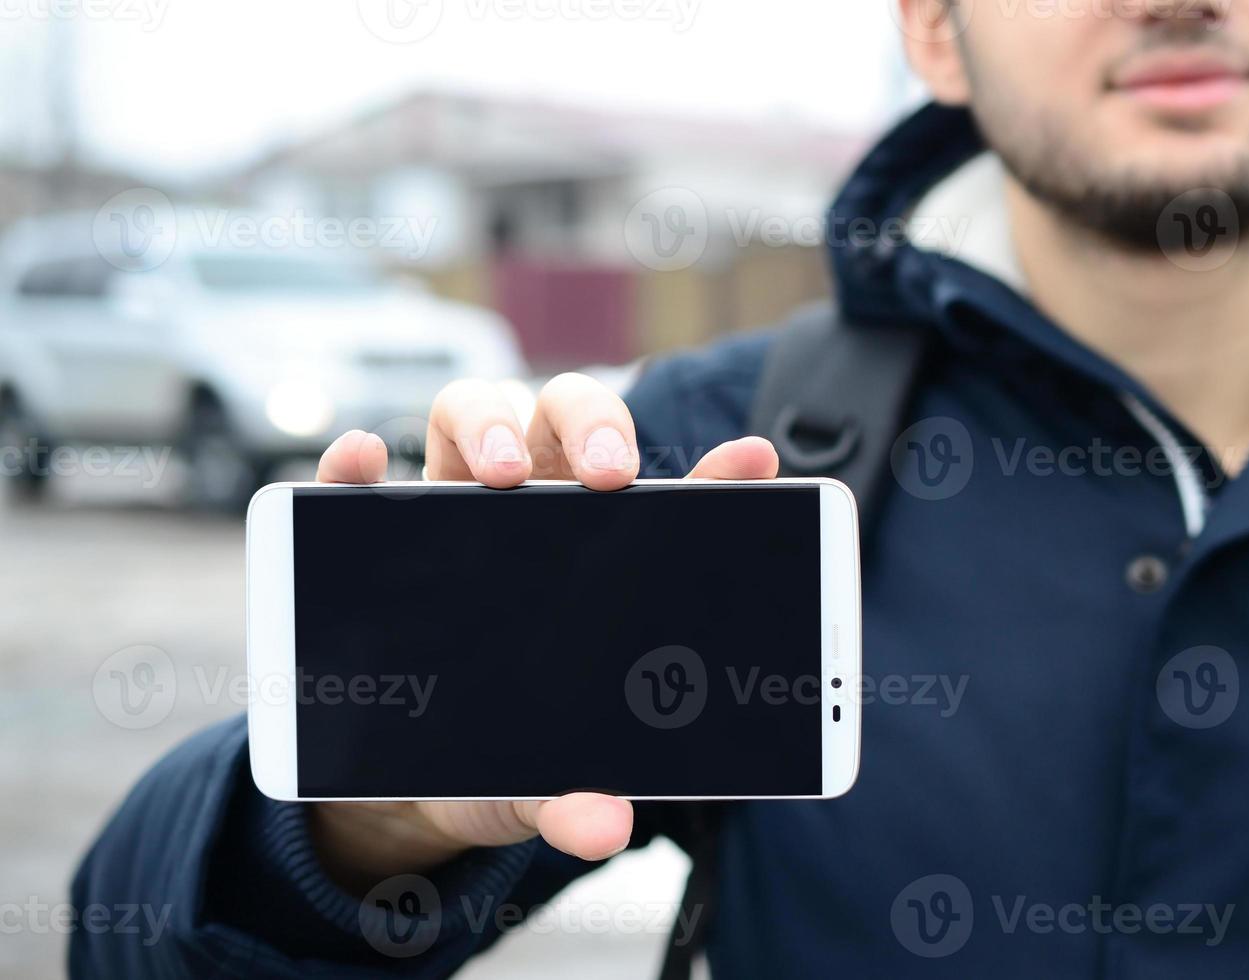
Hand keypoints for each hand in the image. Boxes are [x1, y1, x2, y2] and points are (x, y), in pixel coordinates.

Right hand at [306, 373, 778, 890]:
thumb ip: (573, 801)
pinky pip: (358, 472)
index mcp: (600, 560)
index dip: (717, 471)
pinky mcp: (369, 529)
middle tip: (607, 476)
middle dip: (595, 426)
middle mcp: (532, 512)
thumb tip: (605, 829)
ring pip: (475, 414)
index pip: (667, 500)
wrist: (398, 782)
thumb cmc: (499, 754)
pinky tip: (365, 461)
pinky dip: (358, 457)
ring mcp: (450, 509)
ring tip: (501, 474)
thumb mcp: (541, 780)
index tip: (755, 458)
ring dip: (493, 423)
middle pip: (569, 421)